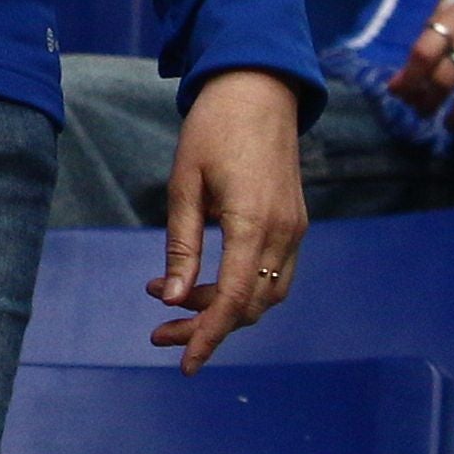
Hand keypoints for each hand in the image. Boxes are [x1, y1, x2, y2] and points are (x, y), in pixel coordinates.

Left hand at [154, 66, 311, 366]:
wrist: (259, 89)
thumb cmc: (213, 129)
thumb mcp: (184, 184)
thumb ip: (182, 245)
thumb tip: (175, 298)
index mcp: (254, 222)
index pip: (235, 299)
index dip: (209, 336)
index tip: (185, 364)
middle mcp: (284, 232)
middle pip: (250, 305)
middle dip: (206, 326)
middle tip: (158, 332)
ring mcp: (295, 228)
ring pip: (266, 295)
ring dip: (223, 308)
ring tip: (172, 302)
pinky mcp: (295, 222)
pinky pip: (274, 273)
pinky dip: (242, 288)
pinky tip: (206, 281)